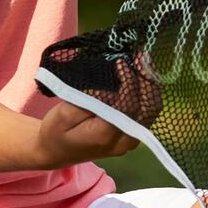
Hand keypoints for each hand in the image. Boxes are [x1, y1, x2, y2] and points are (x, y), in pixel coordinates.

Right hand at [35, 55, 159, 165]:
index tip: (121, 61)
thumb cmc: (55, 132)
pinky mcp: (132, 135)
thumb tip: (108, 88)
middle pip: (148, 108)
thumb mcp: (62, 115)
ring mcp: (130, 140)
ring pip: (152, 110)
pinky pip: (147, 112)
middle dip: (146, 79)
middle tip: (139, 55)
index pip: (128, 106)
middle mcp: (124, 141)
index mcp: (105, 136)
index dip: (129, 82)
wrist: (56, 152)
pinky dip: (147, 92)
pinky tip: (141, 74)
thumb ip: (86, 102)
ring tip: (142, 60)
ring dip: (150, 83)